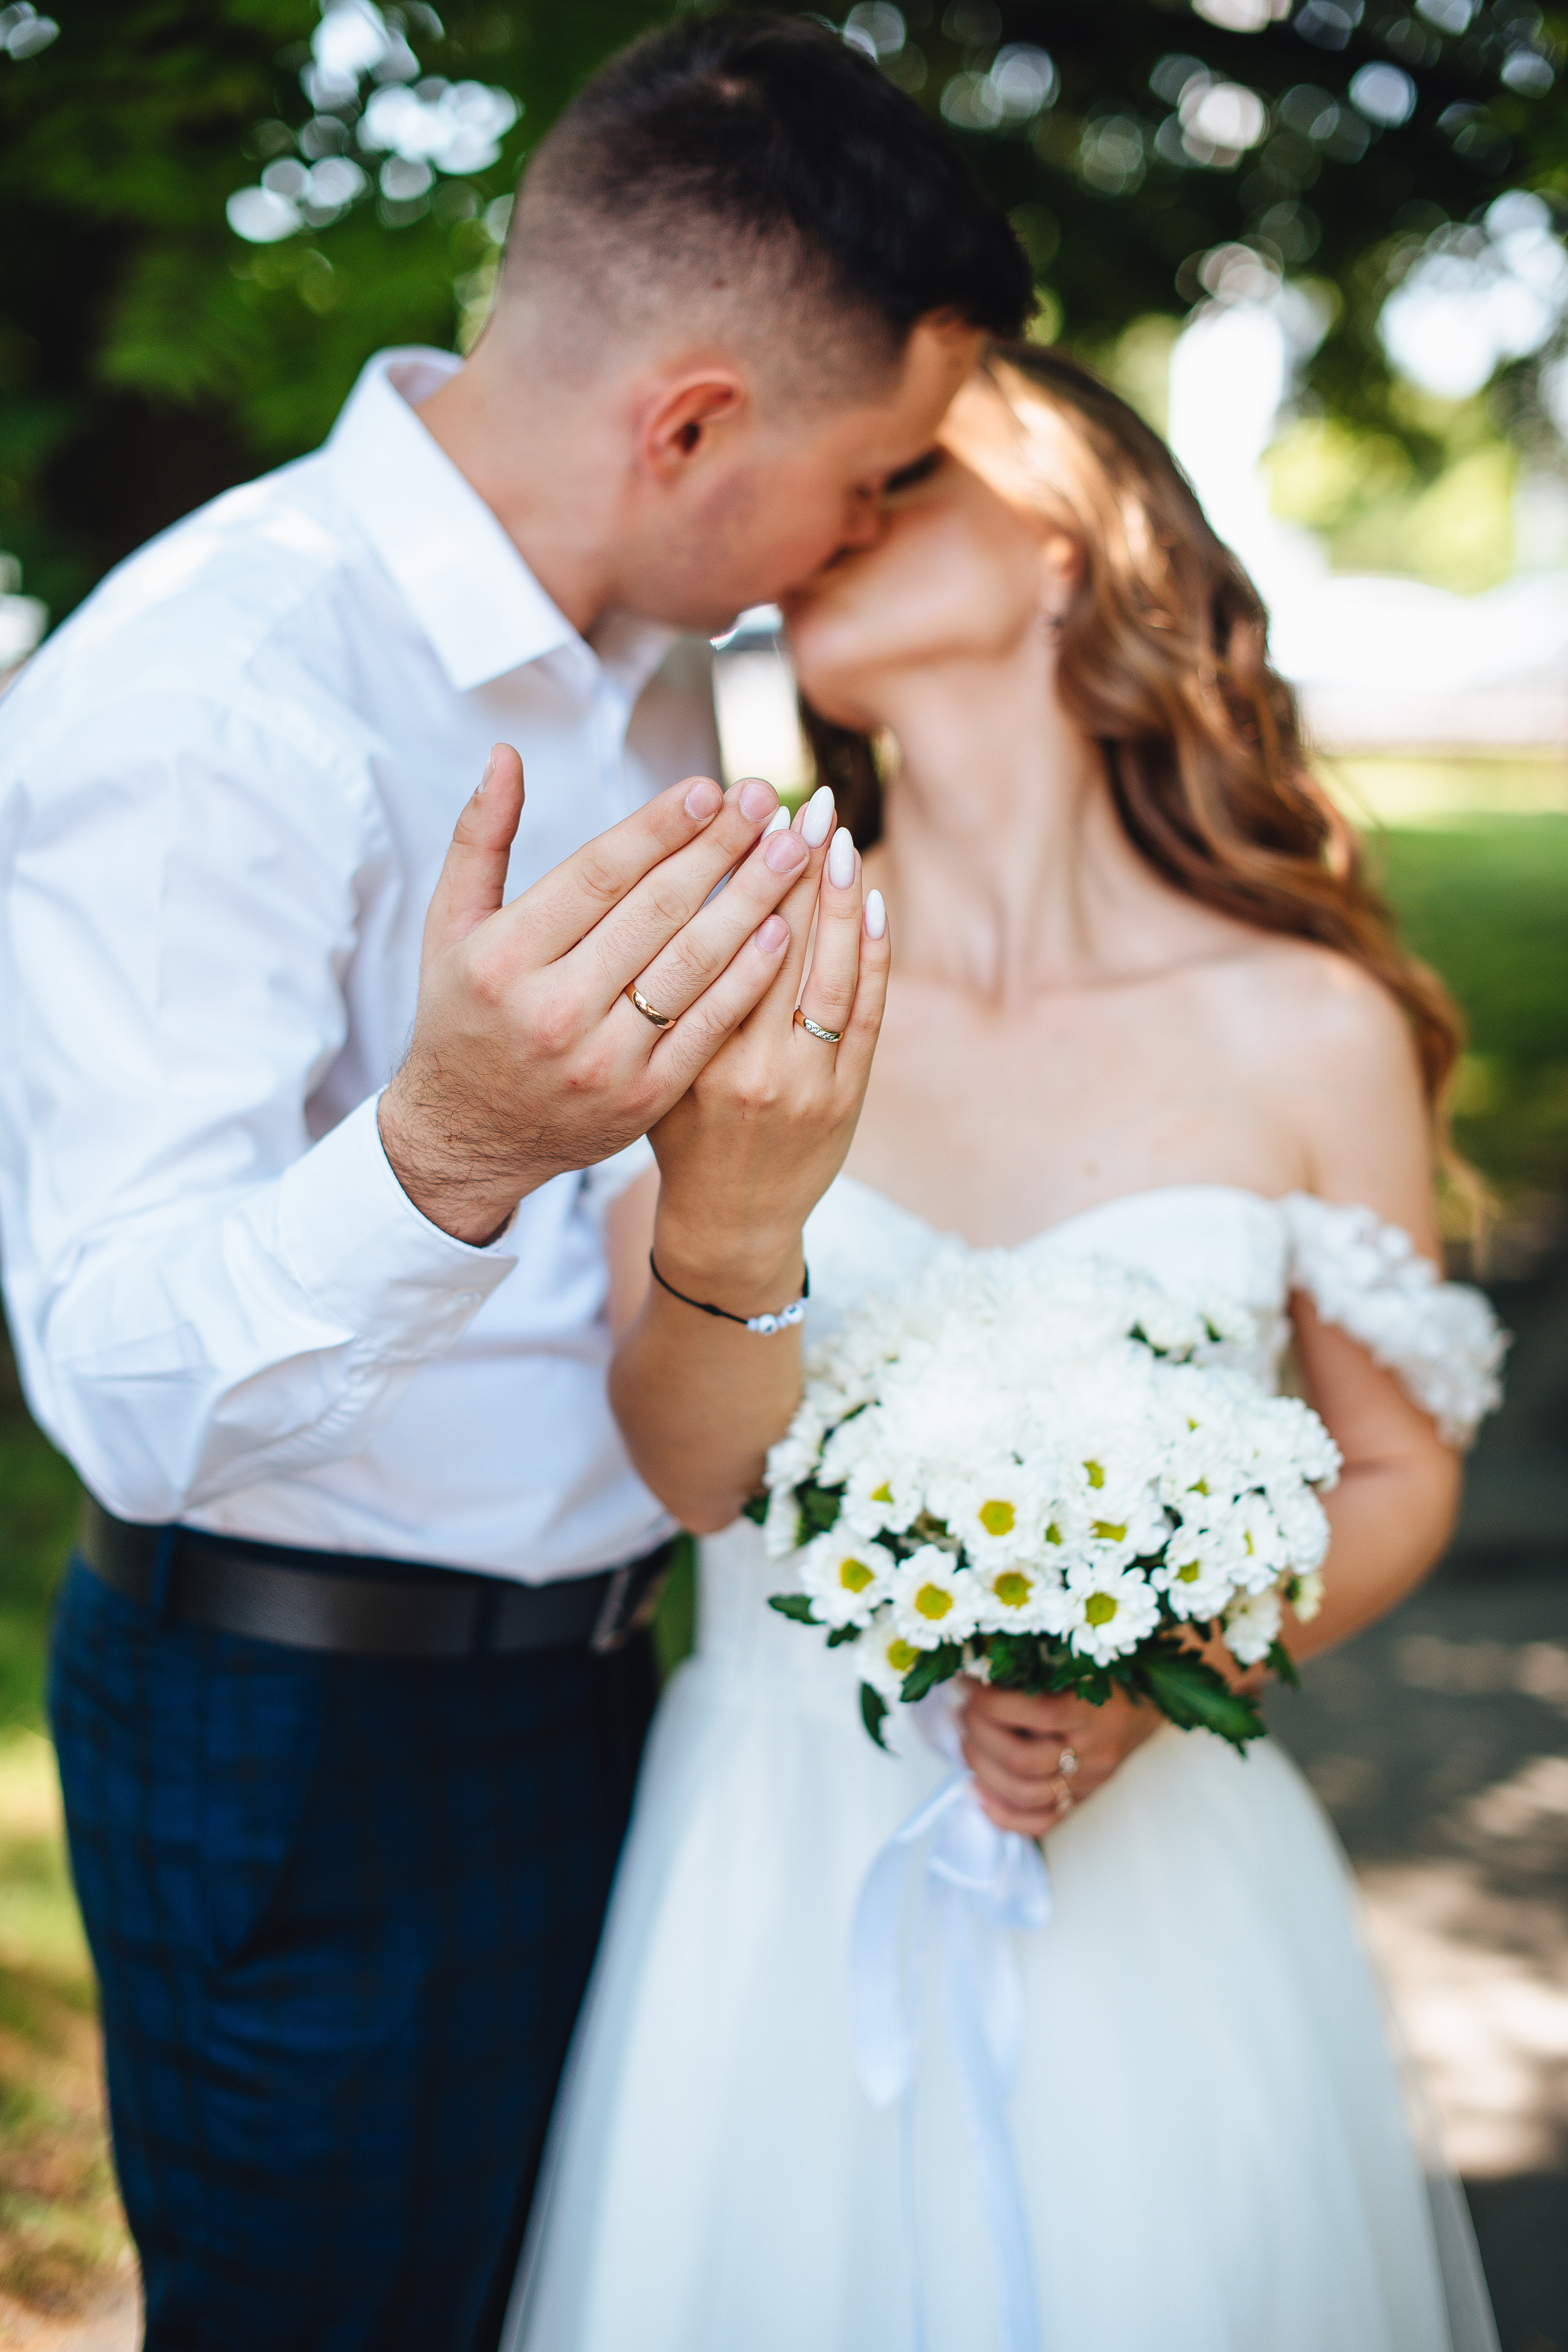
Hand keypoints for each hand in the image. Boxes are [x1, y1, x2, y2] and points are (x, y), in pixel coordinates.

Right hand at [378, 746, 811, 1243]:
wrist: (466, 1138)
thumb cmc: (462, 1017)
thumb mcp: (450, 929)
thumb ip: (479, 840)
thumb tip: (506, 756)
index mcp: (503, 959)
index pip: (598, 875)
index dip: (660, 827)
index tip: (711, 789)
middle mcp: (550, 1010)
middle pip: (655, 912)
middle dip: (719, 850)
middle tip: (766, 802)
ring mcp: (599, 1062)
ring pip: (690, 966)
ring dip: (750, 903)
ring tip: (792, 852)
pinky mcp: (640, 1102)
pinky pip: (707, 1029)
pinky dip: (748, 978)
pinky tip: (785, 932)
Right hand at [645, 788, 890, 1312]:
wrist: (722, 1222)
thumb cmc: (670, 1130)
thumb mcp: (630, 1059)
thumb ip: (641, 984)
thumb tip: (661, 880)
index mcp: (667, 1055)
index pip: (695, 939)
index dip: (718, 867)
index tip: (733, 808)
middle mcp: (731, 1071)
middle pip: (764, 944)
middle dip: (785, 865)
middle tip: (798, 798)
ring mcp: (792, 1087)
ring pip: (819, 973)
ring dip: (832, 896)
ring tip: (835, 832)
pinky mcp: (840, 1099)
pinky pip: (862, 1013)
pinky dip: (870, 954)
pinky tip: (870, 899)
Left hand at [959, 1679, 1163, 1838]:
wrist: (1152, 1700)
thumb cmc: (1109, 1669)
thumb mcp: (1080, 1659)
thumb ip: (1037, 1665)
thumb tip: (975, 1669)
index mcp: (1098, 1707)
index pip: (1035, 1713)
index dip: (990, 1702)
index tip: (967, 1684)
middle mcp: (1096, 1750)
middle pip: (1022, 1759)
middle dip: (978, 1733)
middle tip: (960, 1709)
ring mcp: (1091, 1780)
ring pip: (1025, 1793)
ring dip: (981, 1768)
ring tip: (965, 1741)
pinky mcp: (1084, 1798)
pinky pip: (1040, 1822)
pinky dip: (1001, 1813)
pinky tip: (976, 1791)